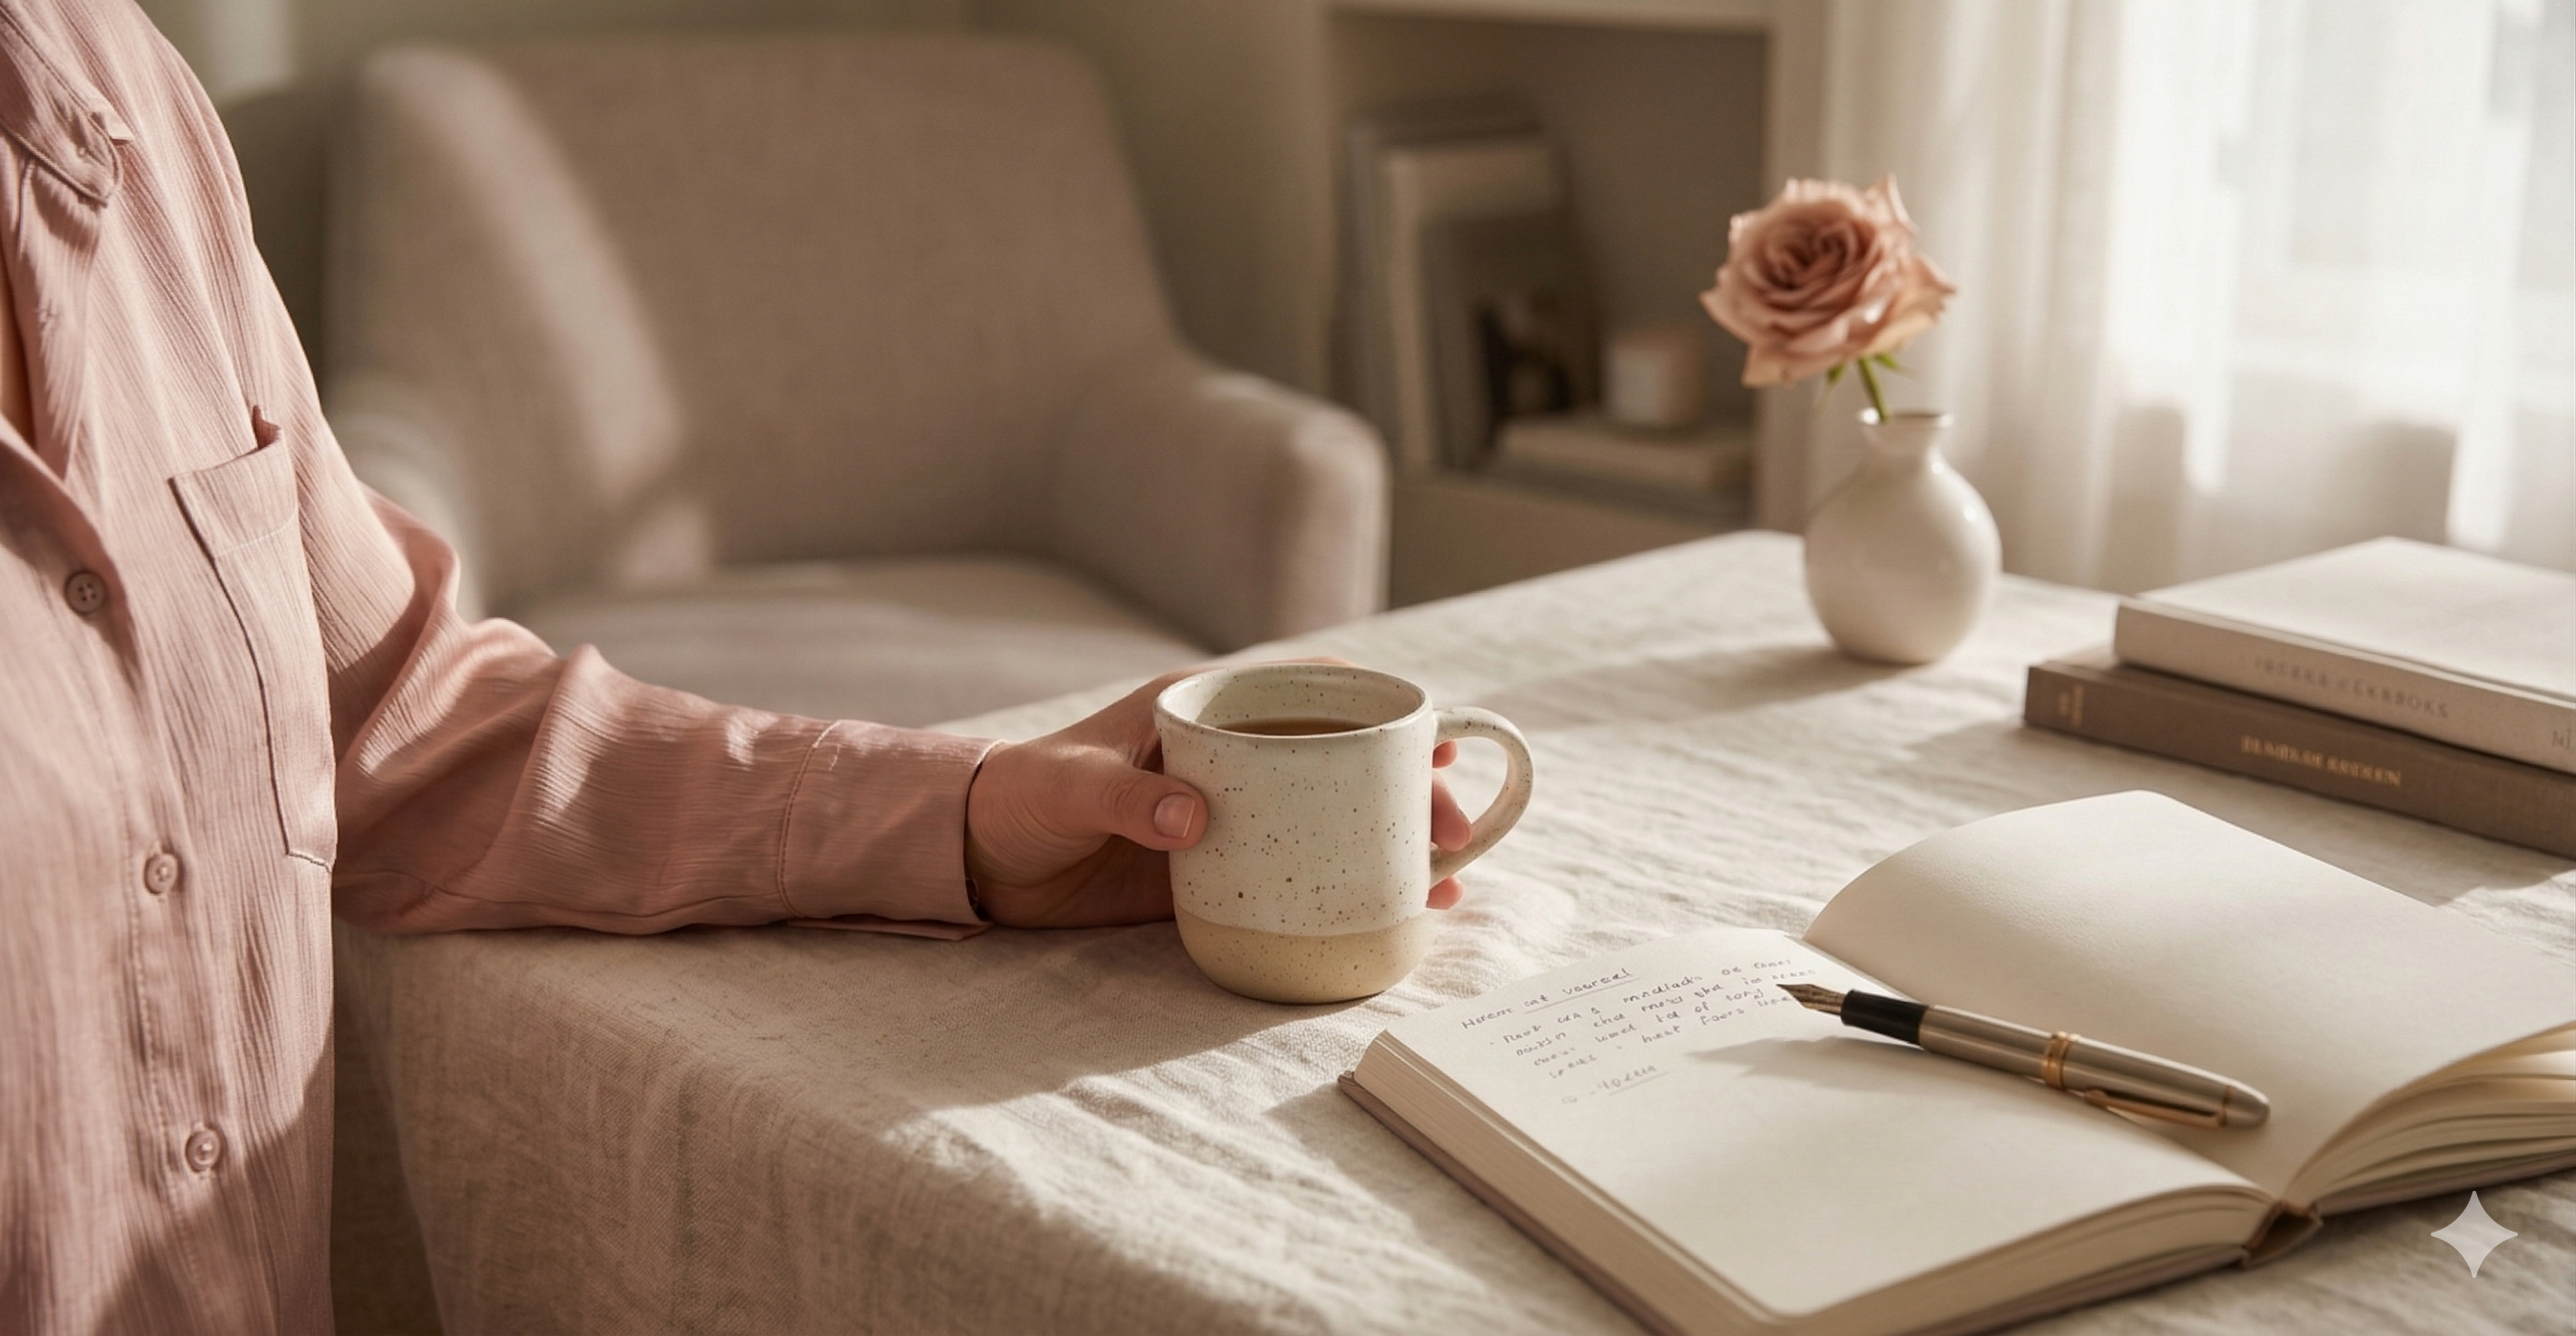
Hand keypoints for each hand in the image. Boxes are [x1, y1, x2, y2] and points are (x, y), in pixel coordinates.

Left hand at [963, 667, 1473, 928]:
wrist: (976, 858)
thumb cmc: (1019, 796)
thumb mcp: (1068, 788)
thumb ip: (1127, 796)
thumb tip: (1196, 818)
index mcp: (1201, 710)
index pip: (1306, 687)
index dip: (1375, 704)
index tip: (1433, 731)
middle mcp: (1231, 757)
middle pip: (1340, 760)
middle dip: (1407, 788)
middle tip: (1454, 831)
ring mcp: (1232, 816)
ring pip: (1333, 819)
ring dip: (1391, 845)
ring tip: (1450, 881)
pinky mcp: (1219, 870)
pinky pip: (1297, 876)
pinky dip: (1346, 891)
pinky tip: (1390, 917)